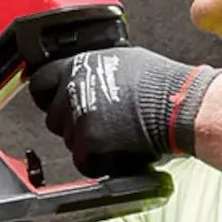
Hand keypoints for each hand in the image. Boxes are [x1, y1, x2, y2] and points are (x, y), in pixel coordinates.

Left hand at [29, 45, 219, 175]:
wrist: (180, 105)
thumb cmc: (161, 84)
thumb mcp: (121, 60)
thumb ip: (92, 70)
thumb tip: (82, 77)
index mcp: (77, 66)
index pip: (41, 82)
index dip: (47, 95)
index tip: (53, 101)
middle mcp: (72, 90)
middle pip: (53, 116)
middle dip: (71, 122)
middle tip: (101, 122)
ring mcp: (77, 117)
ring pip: (68, 140)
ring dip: (87, 142)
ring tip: (116, 132)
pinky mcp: (88, 143)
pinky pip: (82, 161)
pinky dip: (98, 161)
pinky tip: (118, 149)